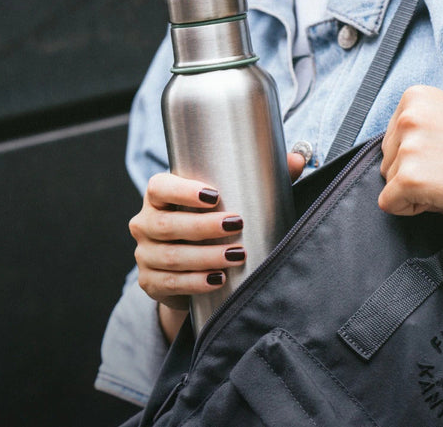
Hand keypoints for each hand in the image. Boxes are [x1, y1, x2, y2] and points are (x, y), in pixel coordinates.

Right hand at [129, 153, 305, 340]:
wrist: (187, 264)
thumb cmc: (210, 223)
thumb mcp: (230, 200)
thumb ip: (262, 179)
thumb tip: (298, 159)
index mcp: (159, 196)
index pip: (159, 188)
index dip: (182, 191)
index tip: (214, 195)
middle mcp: (145, 223)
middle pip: (167, 225)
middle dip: (203, 227)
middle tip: (236, 225)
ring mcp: (145, 255)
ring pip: (171, 257)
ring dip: (205, 257)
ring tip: (236, 256)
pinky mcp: (151, 282)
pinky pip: (171, 283)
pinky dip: (196, 282)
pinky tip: (218, 279)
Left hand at [378, 85, 442, 220]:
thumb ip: (428, 116)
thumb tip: (407, 127)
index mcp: (416, 97)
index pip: (391, 138)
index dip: (414, 156)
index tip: (442, 156)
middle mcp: (407, 117)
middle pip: (387, 160)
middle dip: (412, 173)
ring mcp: (407, 148)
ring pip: (389, 182)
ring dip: (414, 191)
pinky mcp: (409, 179)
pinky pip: (389, 203)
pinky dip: (409, 209)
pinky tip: (439, 199)